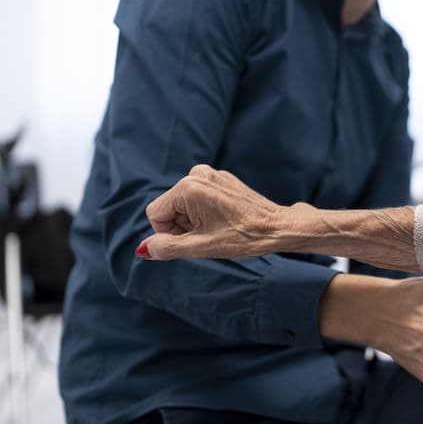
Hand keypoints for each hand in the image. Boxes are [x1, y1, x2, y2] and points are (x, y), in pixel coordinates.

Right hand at [140, 164, 288, 259]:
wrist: (278, 227)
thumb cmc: (243, 237)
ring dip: (193, 220)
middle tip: (208, 235)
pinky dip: (205, 212)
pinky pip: (199, 197)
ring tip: (218, 228)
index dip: (169, 233)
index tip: (193, 238)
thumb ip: (167, 247)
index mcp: (189, 187)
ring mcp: (212, 174)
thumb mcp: (201, 247)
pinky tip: (224, 220)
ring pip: (184, 204)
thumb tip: (143, 249)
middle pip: (169, 207)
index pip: (155, 214)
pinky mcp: (222, 179)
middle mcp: (198, 174)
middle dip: (182, 226)